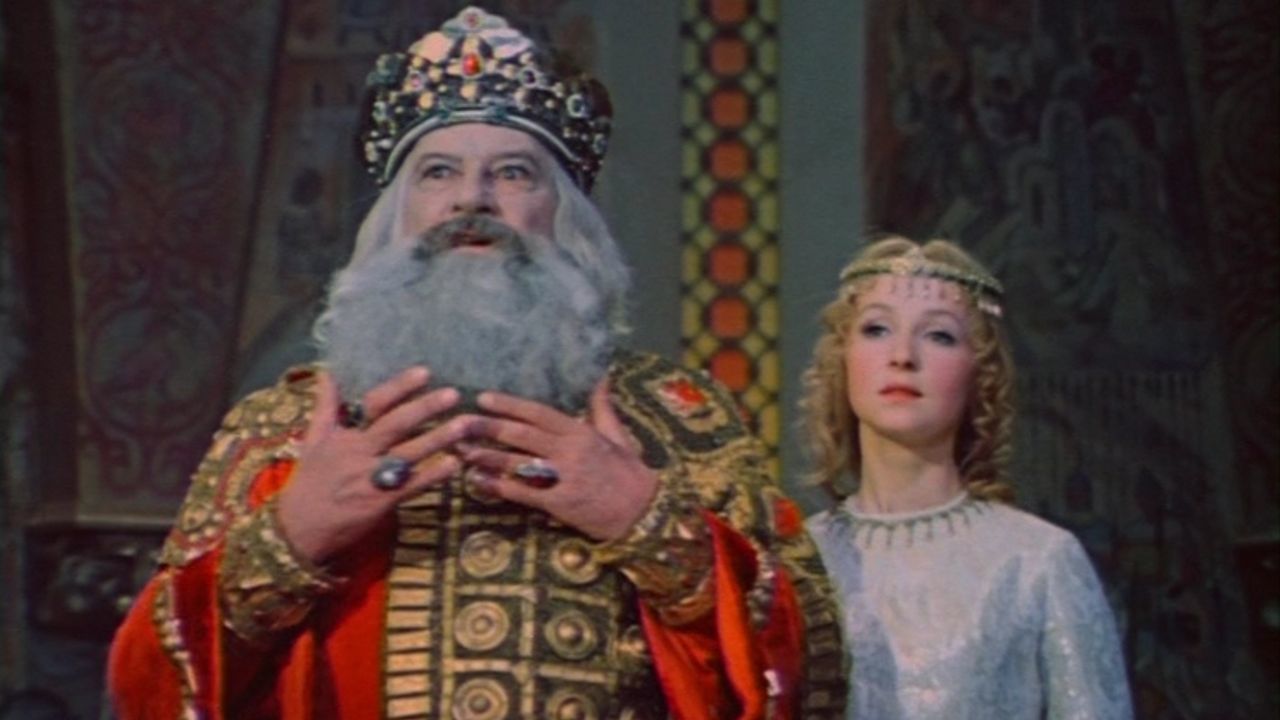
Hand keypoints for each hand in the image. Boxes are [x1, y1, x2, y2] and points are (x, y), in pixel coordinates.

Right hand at [275, 367, 469, 562]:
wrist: (299, 530)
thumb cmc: (310, 482)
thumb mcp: (313, 440)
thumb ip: (326, 406)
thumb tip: (328, 372)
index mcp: (345, 436)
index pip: (375, 404)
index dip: (399, 387)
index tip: (425, 372)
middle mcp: (360, 453)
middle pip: (396, 426)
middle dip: (425, 408)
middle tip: (453, 393)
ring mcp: (372, 478)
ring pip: (410, 454)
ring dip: (438, 439)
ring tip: (465, 424)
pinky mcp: (381, 502)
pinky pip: (412, 486)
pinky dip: (434, 475)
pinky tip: (455, 464)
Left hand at [458, 379, 657, 540]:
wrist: (644, 513)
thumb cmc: (629, 472)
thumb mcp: (618, 435)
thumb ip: (601, 407)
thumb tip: (600, 376)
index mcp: (582, 432)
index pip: (539, 413)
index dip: (510, 405)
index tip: (484, 398)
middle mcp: (570, 452)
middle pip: (522, 436)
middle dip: (489, 428)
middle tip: (460, 422)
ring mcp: (564, 478)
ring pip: (518, 463)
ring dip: (487, 457)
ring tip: (461, 451)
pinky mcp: (560, 504)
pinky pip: (524, 494)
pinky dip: (499, 487)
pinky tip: (479, 481)